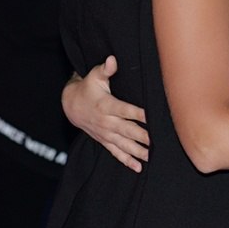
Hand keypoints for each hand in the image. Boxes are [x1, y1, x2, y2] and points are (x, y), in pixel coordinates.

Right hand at [62, 56, 148, 171]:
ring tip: (151, 156)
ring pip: (124, 145)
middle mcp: (106, 122)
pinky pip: (116, 153)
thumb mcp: (94, 76)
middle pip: (127, 130)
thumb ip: (105, 69)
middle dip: (142, 136)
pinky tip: (139, 167)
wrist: (71, 105)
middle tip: (157, 142)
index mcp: (106, 105)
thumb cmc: (88, 87)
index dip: (138, 114)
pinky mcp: (105, 141)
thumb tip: (112, 60)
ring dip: (138, 151)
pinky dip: (127, 161)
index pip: (125, 110)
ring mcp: (105, 134)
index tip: (151, 117)